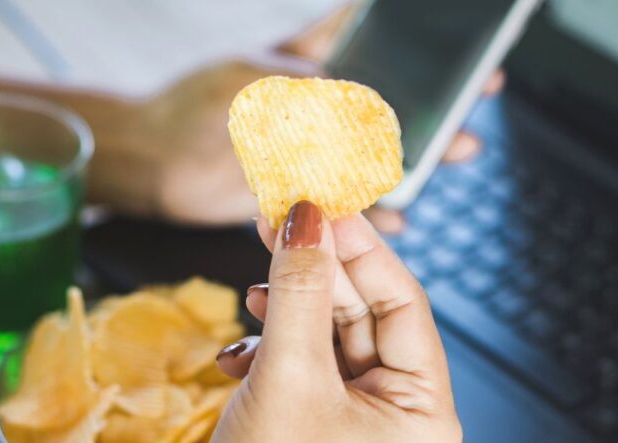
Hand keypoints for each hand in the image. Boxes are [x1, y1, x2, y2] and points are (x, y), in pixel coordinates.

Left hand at [145, 63, 504, 231]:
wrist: (153, 162)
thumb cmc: (195, 110)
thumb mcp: (258, 91)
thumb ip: (310, 99)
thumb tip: (366, 111)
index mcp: (305, 66)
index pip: (367, 48)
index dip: (409, 50)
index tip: (454, 54)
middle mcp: (313, 107)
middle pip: (383, 107)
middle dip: (426, 112)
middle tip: (464, 119)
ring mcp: (308, 150)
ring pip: (370, 156)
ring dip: (408, 161)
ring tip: (449, 159)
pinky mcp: (297, 192)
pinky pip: (345, 201)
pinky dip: (371, 211)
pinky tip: (397, 219)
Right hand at [157, 202, 460, 442]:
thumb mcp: (289, 373)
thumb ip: (302, 288)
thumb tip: (308, 218)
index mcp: (423, 411)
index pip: (404, 303)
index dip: (362, 249)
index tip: (323, 205)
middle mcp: (397, 416)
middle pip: (362, 315)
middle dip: (317, 273)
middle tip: (277, 224)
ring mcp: (353, 422)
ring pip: (326, 336)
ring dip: (288, 310)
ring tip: (252, 291)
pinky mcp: (311, 426)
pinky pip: (299, 366)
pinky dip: (268, 350)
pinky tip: (237, 352)